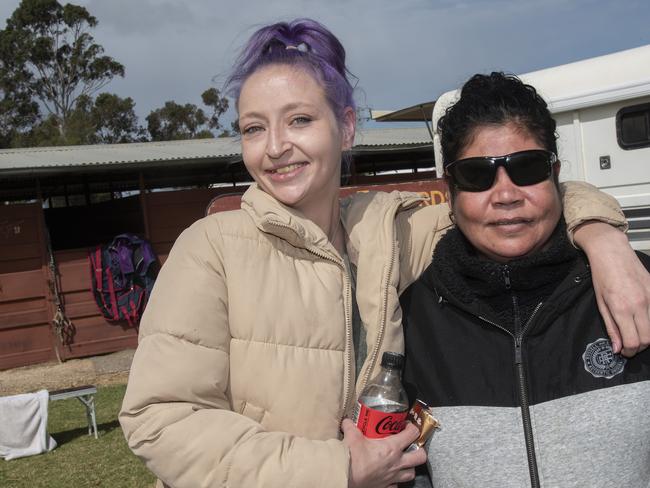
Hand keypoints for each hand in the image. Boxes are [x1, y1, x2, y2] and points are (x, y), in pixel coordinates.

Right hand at [342, 418, 426, 487]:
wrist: (345, 476)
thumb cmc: (352, 457)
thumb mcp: (352, 436)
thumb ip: (351, 426)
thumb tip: (347, 421)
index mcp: (391, 448)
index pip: (412, 434)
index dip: (412, 428)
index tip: (407, 426)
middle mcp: (396, 463)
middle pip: (420, 457)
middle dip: (419, 450)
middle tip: (413, 446)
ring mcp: (392, 477)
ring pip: (411, 474)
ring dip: (410, 467)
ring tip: (404, 462)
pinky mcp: (385, 487)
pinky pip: (396, 485)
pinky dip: (396, 481)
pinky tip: (390, 476)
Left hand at [574, 222, 649, 355]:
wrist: (612, 253)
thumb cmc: (602, 277)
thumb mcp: (601, 304)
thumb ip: (611, 327)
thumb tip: (617, 348)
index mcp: (622, 308)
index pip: (634, 341)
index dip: (630, 352)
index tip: (624, 352)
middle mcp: (640, 304)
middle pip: (648, 339)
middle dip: (639, 346)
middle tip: (630, 344)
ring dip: (647, 335)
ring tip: (636, 331)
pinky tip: (643, 319)